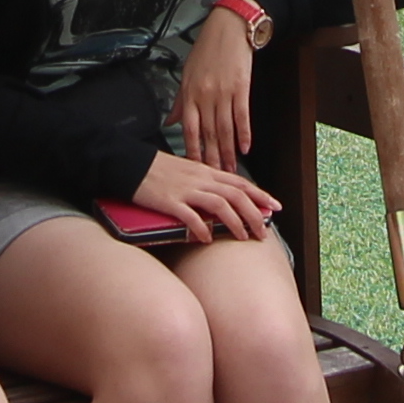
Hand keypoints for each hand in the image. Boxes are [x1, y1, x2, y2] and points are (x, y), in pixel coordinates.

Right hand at [132, 151, 276, 245]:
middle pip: (236, 195)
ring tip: (243, 238)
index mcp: (205, 171)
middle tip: (263, 232)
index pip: (240, 182)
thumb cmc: (157, 169)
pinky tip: (207, 239)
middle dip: (254, 214)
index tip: (274, 207)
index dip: (259, 195)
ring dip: (236, 223)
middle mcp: (200, 179)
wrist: (129, 163)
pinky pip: (191, 216)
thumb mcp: (186, 170)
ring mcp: (186, 190)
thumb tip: (221, 198)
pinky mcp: (170, 201)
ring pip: (221, 205)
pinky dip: (202, 228)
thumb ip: (205, 182)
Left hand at [175, 5, 260, 170]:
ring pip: (225, 129)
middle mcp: (205, 96)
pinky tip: (246, 148)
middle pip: (208, 134)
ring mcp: (223, 93)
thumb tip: (170, 121)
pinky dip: (244, 133)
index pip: (189, 129)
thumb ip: (179, 101)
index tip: (195, 169)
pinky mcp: (241, 88)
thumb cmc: (207, 50)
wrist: (229, 28)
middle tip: (216, 178)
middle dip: (212, 159)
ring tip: (232, 170)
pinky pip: (242, 116)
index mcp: (190, 94)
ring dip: (229, 152)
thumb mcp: (186, 74)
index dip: (192, 151)